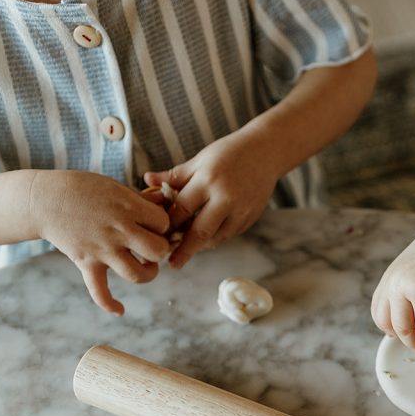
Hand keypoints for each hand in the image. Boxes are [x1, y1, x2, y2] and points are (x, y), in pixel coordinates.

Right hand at [30, 170, 170, 314]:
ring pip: (137, 274)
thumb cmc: (82, 189)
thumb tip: (165, 202)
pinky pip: (99, 291)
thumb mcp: (115, 186)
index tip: (152, 222)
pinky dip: (109, 304)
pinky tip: (120, 310)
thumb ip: (140, 199)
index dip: (162, 224)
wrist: (43, 200)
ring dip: (147, 273)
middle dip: (160, 249)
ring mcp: (102, 250)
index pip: (163, 223)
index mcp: (128, 208)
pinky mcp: (86, 263)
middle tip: (151, 244)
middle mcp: (118, 231)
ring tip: (145, 266)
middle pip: (157, 250)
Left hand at [144, 128, 278, 269]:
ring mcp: (242, 210)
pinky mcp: (251, 217)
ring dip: (201, 246)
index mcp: (208, 180)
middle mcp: (226, 198)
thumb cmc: (229, 153)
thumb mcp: (200, 160)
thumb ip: (175, 175)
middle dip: (185, 250)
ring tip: (189, 250)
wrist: (267, 151)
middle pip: (200, 232)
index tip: (159, 237)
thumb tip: (147, 180)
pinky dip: (217, 237)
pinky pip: (230, 234)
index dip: (169, 225)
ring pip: (217, 237)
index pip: (182, 210)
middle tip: (173, 264)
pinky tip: (207, 237)